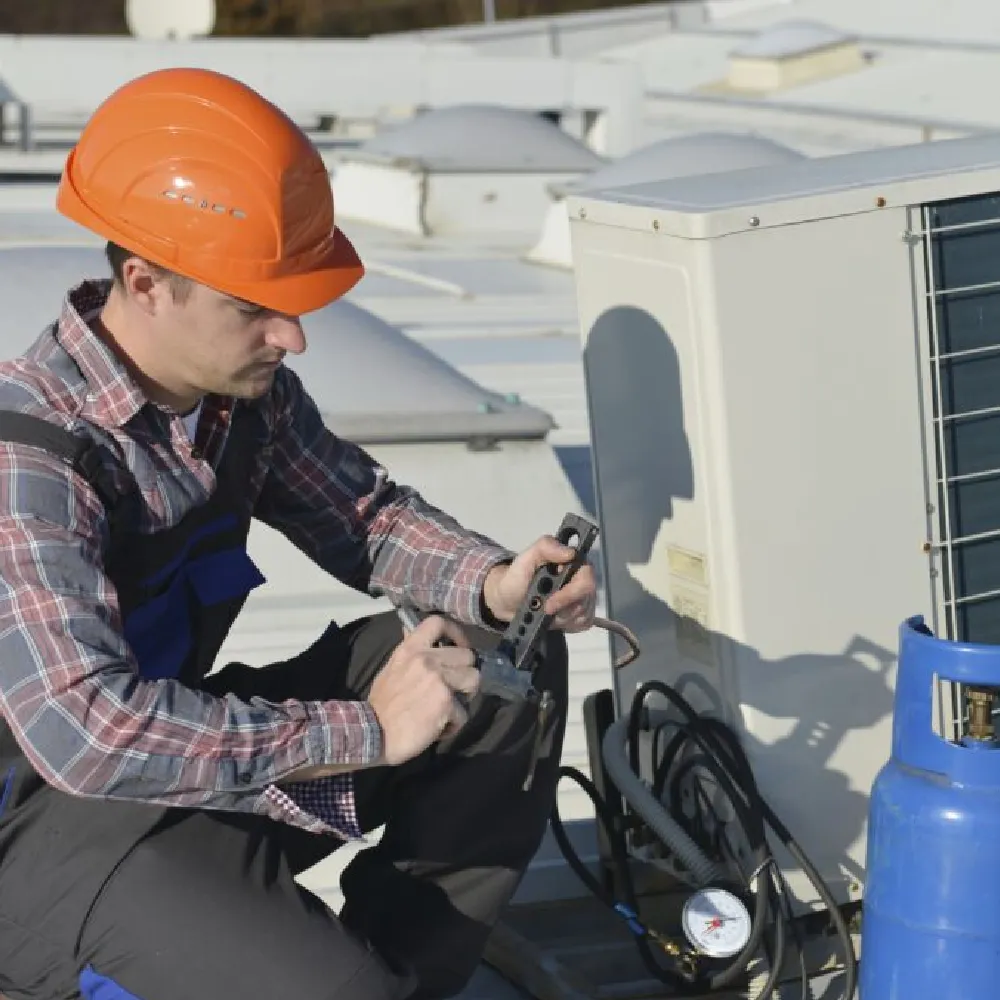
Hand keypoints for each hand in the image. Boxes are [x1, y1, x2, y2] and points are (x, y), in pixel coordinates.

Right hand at [367, 615, 480, 765]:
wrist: (373, 734)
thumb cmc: (382, 704)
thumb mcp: (392, 669)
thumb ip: (410, 654)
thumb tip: (413, 633)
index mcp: (411, 649)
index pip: (438, 622)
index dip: (457, 634)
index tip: (460, 647)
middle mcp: (426, 659)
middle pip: (468, 656)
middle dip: (465, 673)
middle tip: (454, 688)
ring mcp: (438, 679)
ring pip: (474, 679)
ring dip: (464, 696)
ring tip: (449, 707)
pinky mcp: (446, 702)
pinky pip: (464, 712)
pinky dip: (454, 724)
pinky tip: (438, 728)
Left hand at [483, 535, 597, 632]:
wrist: (508, 600)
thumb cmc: (517, 577)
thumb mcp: (526, 559)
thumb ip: (545, 547)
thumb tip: (571, 552)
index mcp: (573, 562)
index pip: (586, 578)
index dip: (570, 593)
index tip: (550, 602)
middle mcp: (582, 578)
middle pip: (585, 599)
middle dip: (562, 608)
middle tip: (544, 610)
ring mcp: (583, 597)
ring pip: (583, 613)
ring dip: (561, 617)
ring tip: (544, 611)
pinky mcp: (581, 613)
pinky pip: (582, 622)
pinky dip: (566, 624)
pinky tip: (553, 619)